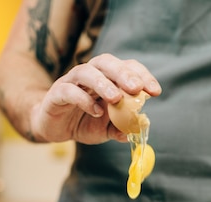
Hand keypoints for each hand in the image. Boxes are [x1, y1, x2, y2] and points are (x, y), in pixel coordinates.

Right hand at [29, 53, 161, 143]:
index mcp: (107, 78)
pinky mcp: (56, 93)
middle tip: (137, 88)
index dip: (143, 76)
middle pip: (106, 62)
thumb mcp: (106, 129)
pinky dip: (83, 99)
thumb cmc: (83, 122)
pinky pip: (69, 91)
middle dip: (124, 73)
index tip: (155, 92)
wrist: (54, 128)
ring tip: (116, 98)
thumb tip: (139, 129)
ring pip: (86, 72)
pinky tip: (96, 112)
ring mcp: (71, 82)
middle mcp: (90, 75)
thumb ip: (121, 128)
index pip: (127, 68)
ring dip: (103, 83)